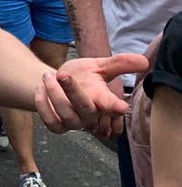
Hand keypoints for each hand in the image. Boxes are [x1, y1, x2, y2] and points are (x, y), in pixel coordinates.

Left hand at [34, 54, 148, 138]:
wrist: (60, 82)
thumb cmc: (84, 75)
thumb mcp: (100, 66)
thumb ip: (119, 64)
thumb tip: (144, 60)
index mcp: (102, 99)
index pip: (112, 106)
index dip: (116, 107)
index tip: (120, 106)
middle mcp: (90, 114)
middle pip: (85, 110)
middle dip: (73, 92)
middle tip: (62, 74)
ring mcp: (74, 122)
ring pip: (66, 116)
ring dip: (53, 94)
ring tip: (47, 76)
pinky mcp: (58, 125)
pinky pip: (50, 123)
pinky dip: (42, 105)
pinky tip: (40, 89)